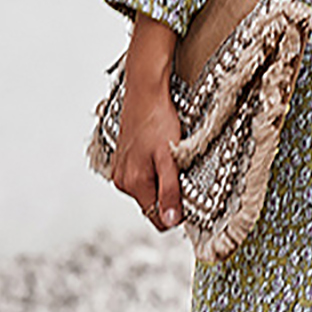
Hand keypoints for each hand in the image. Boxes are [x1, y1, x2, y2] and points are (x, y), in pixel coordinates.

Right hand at [110, 13, 183, 231]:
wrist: (145, 92)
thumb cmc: (157, 120)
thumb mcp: (169, 158)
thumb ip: (169, 191)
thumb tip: (170, 220)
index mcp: (133, 183)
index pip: (157, 219)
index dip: (176, 213)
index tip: (190, 200)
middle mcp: (122, 181)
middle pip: (152, 205)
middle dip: (169, 196)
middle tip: (182, 172)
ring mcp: (121, 170)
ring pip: (148, 190)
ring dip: (162, 182)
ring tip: (170, 159)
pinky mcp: (123, 159)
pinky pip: (142, 176)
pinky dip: (154, 170)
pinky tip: (160, 153)